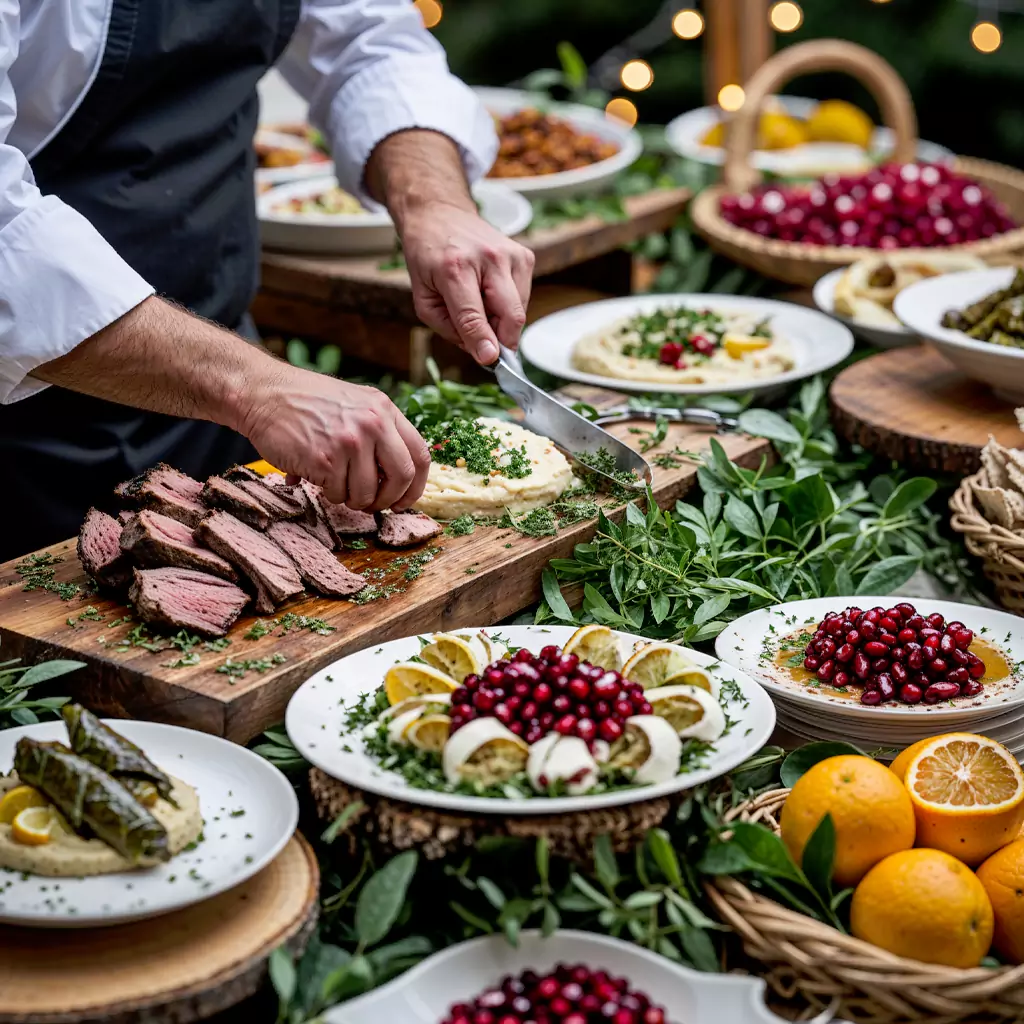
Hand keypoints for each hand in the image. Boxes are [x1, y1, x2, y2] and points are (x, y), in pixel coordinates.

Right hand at [238, 365, 429, 511]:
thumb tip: (399, 477)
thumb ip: (380, 431)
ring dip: (354, 499)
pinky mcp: (325, 460)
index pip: (420, 455)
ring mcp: (350, 442)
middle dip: (389, 500)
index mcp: (385, 409)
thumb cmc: (307, 402)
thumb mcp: (355, 404)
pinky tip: (319, 478)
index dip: (416, 485)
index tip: (405, 499)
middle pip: (402, 478)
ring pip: (368, 493)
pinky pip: (338, 495)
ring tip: (338, 486)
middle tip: (374, 505)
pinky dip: (330, 494)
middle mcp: (373, 423)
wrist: (264, 394)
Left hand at [365, 129, 535, 365]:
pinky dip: (508, 306)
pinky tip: (490, 292)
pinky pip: (523, 297)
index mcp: (454, 268)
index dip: (483, 341)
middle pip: (511, 314)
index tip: (490, 360)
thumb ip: (449, 328)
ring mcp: (511, 255)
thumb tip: (481, 351)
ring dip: (502, 321)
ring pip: (519, 310)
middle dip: (502, 339)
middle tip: (486, 344)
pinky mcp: (525, 255)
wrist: (440, 214)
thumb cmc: (428, 258)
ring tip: (480, 304)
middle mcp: (487, 258)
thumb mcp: (423, 297)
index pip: (472, 314)